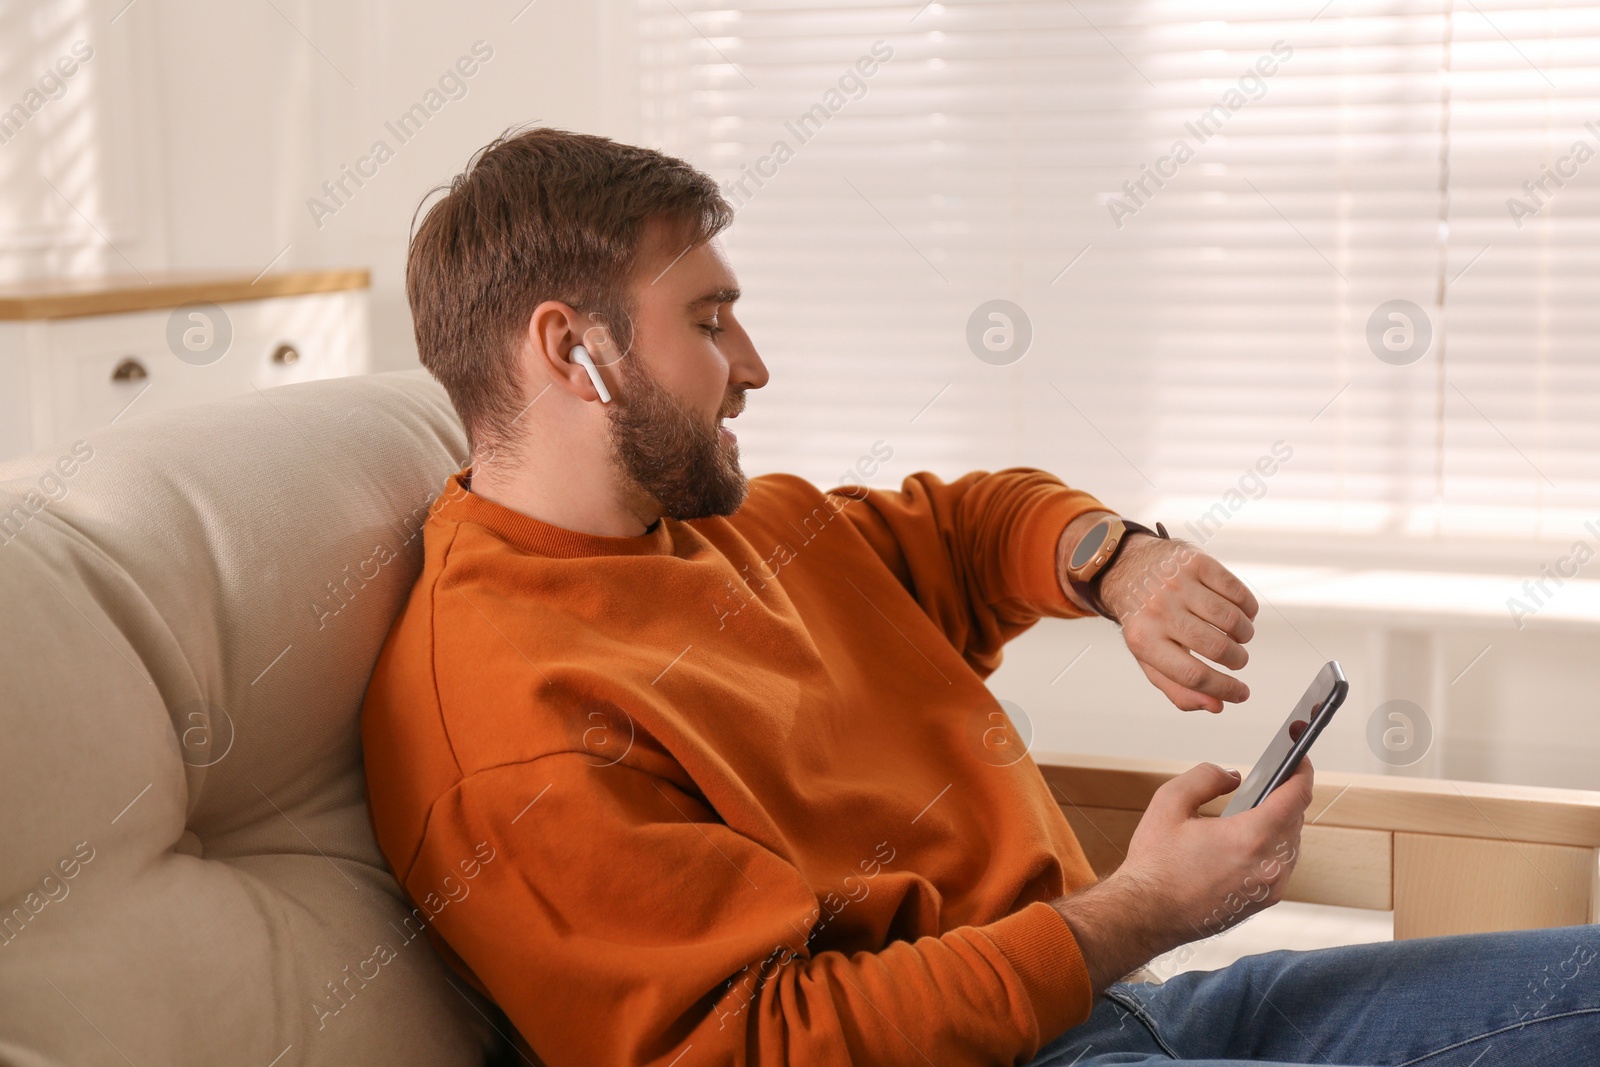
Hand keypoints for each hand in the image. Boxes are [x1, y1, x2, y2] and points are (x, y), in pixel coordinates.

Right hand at [1052, 759, 1311, 996]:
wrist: (1146, 915)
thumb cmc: (1155, 868)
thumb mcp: (1170, 802)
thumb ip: (1206, 777)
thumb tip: (1232, 776)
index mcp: (1251, 838)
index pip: (1296, 795)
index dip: (1301, 770)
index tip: (1298, 756)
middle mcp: (1269, 866)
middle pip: (1296, 818)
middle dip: (1285, 794)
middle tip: (1269, 778)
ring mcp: (1269, 888)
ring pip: (1291, 843)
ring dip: (1280, 821)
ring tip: (1256, 807)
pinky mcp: (1263, 903)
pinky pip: (1281, 865)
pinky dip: (1273, 846)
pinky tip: (1248, 838)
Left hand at [1098, 535, 1258, 712]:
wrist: (1127, 569)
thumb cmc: (1145, 620)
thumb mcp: (1149, 657)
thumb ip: (1179, 688)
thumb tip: (1217, 706)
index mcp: (1144, 640)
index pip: (1192, 674)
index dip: (1224, 689)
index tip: (1242, 693)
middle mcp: (1159, 610)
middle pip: (1216, 647)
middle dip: (1237, 660)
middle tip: (1237, 659)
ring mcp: (1177, 584)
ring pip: (1230, 618)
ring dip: (1244, 634)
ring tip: (1239, 636)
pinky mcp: (1194, 562)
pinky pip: (1236, 590)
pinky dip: (1247, 608)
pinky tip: (1241, 613)